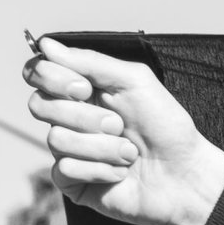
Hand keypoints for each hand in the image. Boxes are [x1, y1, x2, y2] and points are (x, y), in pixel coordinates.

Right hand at [24, 36, 223, 224]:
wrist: (185, 175)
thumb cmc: (167, 127)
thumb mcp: (136, 82)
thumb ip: (91, 61)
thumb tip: (46, 44)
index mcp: (82, 90)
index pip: (37, 73)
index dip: (52, 78)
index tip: (84, 87)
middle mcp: (69, 118)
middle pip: (38, 105)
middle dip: (84, 116)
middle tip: (119, 124)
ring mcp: (67, 150)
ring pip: (56, 139)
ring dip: (103, 147)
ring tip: (130, 153)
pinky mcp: (71, 180)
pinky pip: (65, 169)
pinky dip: (101, 169)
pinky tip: (121, 172)